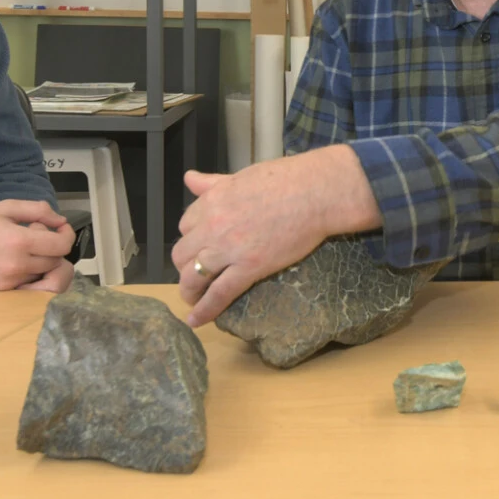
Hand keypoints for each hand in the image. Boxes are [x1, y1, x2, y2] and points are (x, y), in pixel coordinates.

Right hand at [0, 199, 74, 290]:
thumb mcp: (3, 208)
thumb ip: (36, 210)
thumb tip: (60, 220)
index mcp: (21, 241)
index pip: (62, 245)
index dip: (67, 235)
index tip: (61, 229)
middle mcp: (19, 265)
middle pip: (55, 261)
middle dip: (53, 247)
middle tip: (36, 235)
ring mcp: (11, 281)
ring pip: (43, 274)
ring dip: (42, 261)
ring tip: (24, 249)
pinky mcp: (2, 291)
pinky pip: (28, 283)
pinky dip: (28, 272)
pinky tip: (13, 261)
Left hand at [173, 145, 378, 326]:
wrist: (315, 193)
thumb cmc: (285, 180)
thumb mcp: (240, 177)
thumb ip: (212, 182)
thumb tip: (189, 178)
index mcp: (211, 201)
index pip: (186, 225)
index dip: (192, 237)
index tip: (200, 245)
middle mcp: (212, 226)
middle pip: (182, 254)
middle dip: (185, 265)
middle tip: (196, 273)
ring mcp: (229, 249)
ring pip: (193, 276)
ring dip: (189, 290)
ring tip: (192, 298)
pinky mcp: (249, 268)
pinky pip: (219, 293)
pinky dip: (204, 310)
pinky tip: (196, 320)